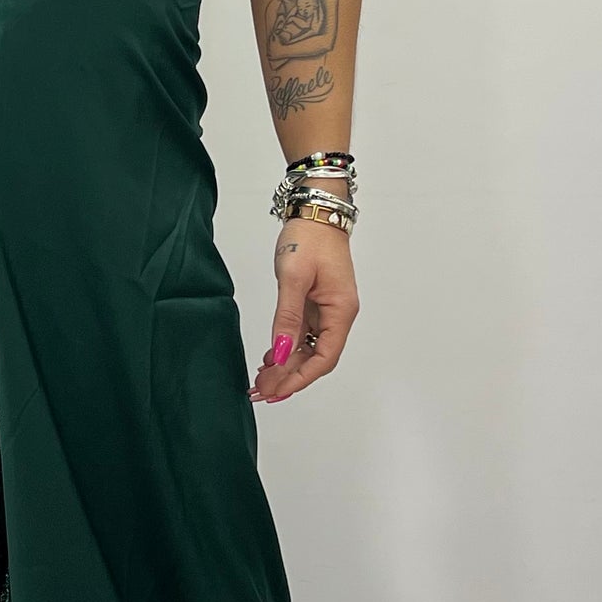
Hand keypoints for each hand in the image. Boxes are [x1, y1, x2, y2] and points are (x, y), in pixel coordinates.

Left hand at [250, 214, 356, 403]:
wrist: (316, 211)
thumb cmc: (309, 237)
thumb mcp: (293, 277)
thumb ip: (287, 317)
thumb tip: (280, 352)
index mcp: (341, 311)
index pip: (324, 358)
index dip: (299, 378)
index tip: (276, 390)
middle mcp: (338, 315)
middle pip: (316, 359)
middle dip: (289, 377)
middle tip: (260, 390)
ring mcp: (327, 310)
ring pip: (308, 349)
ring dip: (286, 366)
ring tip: (260, 379)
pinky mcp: (316, 304)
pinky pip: (303, 335)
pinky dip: (287, 349)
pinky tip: (269, 358)